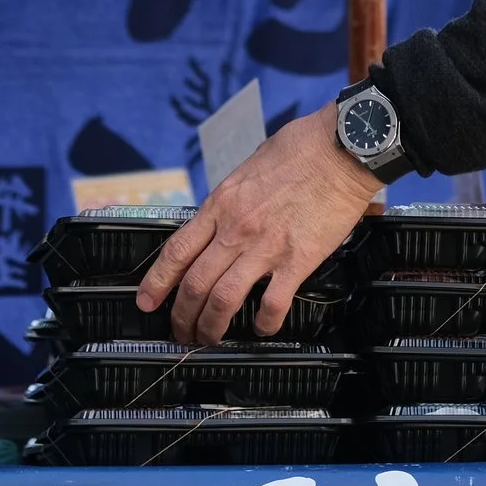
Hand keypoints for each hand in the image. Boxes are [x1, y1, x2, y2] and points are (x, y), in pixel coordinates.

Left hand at [135, 105, 382, 343]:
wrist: (339, 147)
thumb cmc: (299, 149)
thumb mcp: (247, 169)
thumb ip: (230, 200)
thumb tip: (221, 219)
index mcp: (221, 204)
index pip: (177, 251)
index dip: (157, 282)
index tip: (146, 300)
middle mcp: (236, 229)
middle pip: (195, 284)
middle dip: (182, 316)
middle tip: (181, 331)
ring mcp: (266, 246)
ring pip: (224, 300)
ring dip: (212, 326)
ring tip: (210, 338)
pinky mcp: (298, 259)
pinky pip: (273, 303)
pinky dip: (264, 324)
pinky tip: (263, 328)